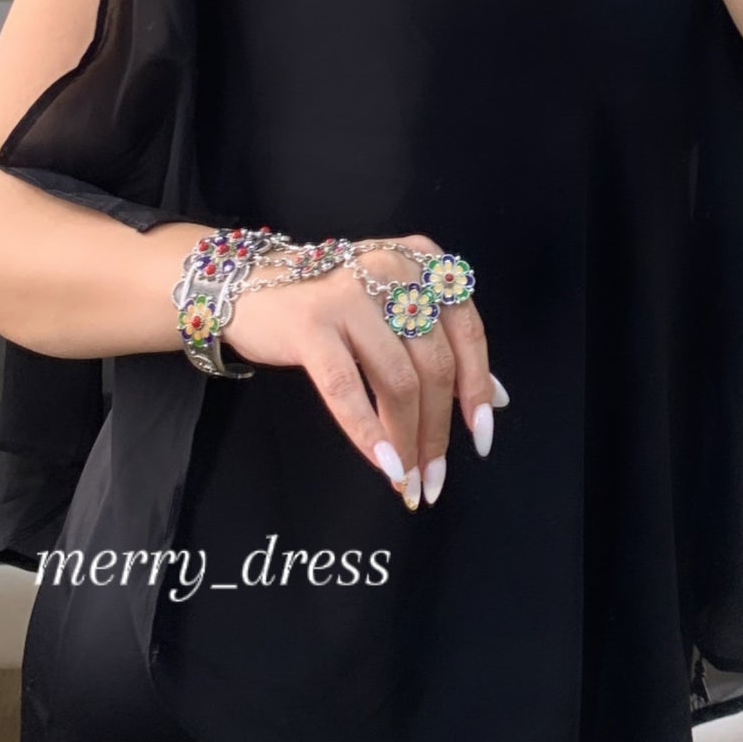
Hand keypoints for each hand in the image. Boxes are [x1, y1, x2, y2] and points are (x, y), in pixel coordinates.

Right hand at [221, 233, 502, 511]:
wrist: (247, 282)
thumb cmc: (331, 303)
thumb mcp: (394, 308)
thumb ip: (441, 343)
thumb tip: (494, 399)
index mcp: (424, 262)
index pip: (468, 333)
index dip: (477, 389)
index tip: (482, 437)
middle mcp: (393, 272)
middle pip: (434, 365)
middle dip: (439, 430)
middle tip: (433, 477)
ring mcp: (350, 295)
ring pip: (397, 382)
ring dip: (407, 440)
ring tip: (406, 479)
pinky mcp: (311, 324)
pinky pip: (347, 388)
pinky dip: (368, 432)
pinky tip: (382, 463)